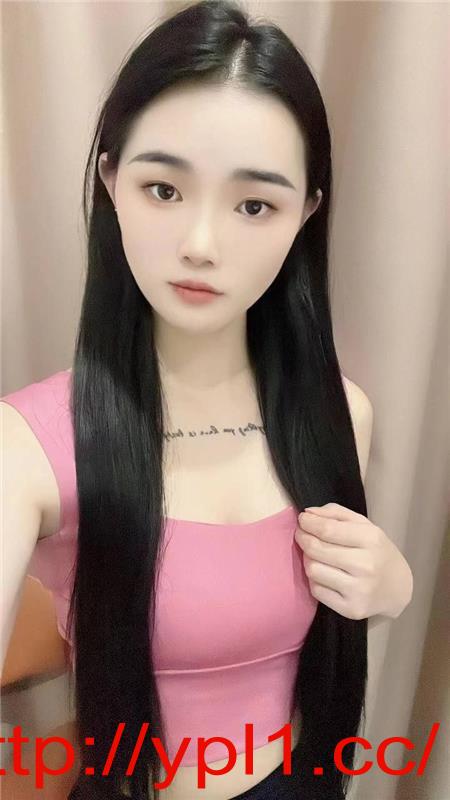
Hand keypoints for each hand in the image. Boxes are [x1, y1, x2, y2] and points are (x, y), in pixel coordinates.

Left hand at [294, 502, 412, 619]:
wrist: (398, 588)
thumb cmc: (377, 552)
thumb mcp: (364, 526)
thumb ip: (336, 514)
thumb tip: (308, 514)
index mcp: (371, 539)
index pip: (328, 529)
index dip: (309, 523)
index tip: (302, 520)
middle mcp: (366, 565)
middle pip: (316, 549)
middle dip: (303, 538)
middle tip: (301, 535)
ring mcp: (359, 589)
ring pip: (313, 570)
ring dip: (308, 560)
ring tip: (315, 555)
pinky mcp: (351, 609)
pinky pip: (317, 590)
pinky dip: (314, 580)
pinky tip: (323, 574)